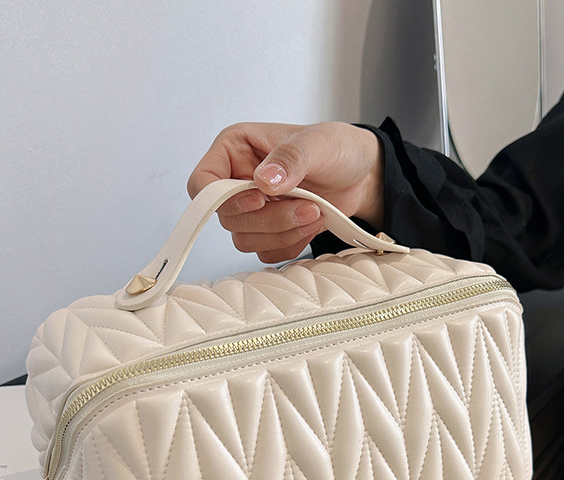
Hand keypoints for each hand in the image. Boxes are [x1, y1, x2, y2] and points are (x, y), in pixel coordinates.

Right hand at [187, 122, 383, 262]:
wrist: (361, 175)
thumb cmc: (337, 149)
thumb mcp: (318, 143)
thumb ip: (290, 158)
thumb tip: (263, 180)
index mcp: (234, 150)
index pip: (202, 182)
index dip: (221, 199)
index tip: (258, 200)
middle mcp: (236, 180)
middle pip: (227, 218)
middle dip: (270, 218)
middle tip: (307, 205)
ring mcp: (250, 210)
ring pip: (245, 239)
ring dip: (283, 232)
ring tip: (314, 212)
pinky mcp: (266, 231)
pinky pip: (265, 252)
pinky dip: (291, 244)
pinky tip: (310, 224)